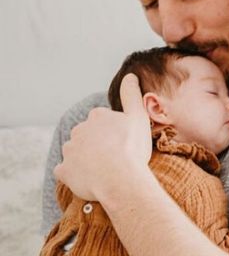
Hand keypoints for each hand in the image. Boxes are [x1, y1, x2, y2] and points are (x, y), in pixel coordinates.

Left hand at [53, 73, 152, 202]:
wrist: (120, 180)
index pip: (103, 120)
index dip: (114, 131)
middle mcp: (79, 130)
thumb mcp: (139, 118)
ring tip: (103, 170)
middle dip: (97, 143)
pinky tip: (87, 178)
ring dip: (85, 158)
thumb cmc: (132, 149)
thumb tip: (129, 75)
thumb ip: (132, 96)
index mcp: (97, 116)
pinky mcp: (63, 170)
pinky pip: (66, 170)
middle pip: (87, 135)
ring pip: (76, 151)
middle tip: (116, 157)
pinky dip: (73, 173)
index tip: (124, 142)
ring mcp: (69, 150)